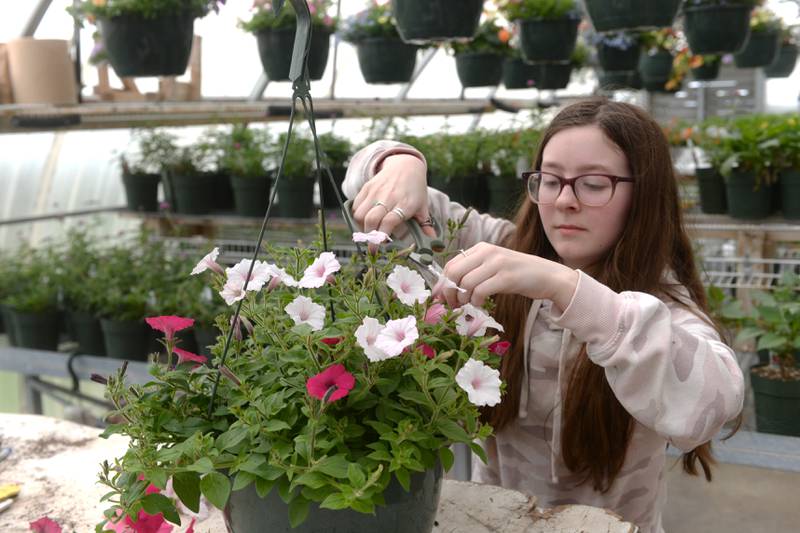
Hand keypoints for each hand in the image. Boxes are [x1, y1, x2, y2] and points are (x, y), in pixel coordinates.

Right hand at [350, 154, 435, 239]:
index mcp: (404, 204)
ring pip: (360, 214)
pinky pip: (356, 206)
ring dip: (361, 227)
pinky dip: (357, 217)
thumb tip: (436, 245)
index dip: (382, 236)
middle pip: (371, 219)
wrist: (405, 166)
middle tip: (371, 246)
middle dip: (368, 236)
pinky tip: (365, 221)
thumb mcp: (422, 207)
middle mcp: (389, 197)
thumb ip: (426, 227)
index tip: (379, 248)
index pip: (389, 222)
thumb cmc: (415, 190)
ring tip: (369, 232)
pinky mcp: (367, 187)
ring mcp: (376, 192)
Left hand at [435, 243, 578, 310]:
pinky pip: (480, 291)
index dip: (442, 283)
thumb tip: (449, 290)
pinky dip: (475, 302)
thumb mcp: (493, 266)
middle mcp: (487, 252)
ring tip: (466, 308)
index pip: (451, 264)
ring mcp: (497, 263)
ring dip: (462, 300)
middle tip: (452, 306)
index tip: (440, 299)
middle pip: (454, 273)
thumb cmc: (518, 275)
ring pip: (465, 283)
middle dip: (448, 293)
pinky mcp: (506, 277)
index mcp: (481, 248)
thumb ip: (474, 272)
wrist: (548, 276)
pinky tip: (480, 306)